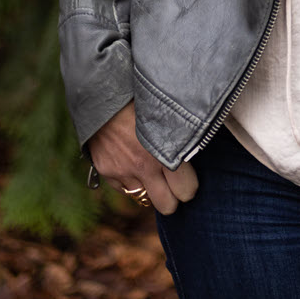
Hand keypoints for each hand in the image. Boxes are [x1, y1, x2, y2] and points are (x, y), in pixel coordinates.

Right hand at [87, 101, 199, 215]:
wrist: (102, 92)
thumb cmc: (140, 99)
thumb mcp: (166, 116)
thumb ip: (180, 137)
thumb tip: (196, 149)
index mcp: (164, 151)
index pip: (187, 190)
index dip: (189, 185)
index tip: (187, 177)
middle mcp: (144, 166)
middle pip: (167, 206)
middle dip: (172, 197)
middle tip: (172, 183)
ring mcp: (123, 171)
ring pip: (144, 199)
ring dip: (149, 188)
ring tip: (149, 167)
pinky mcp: (107, 172)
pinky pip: (124, 189)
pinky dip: (129, 181)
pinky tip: (130, 161)